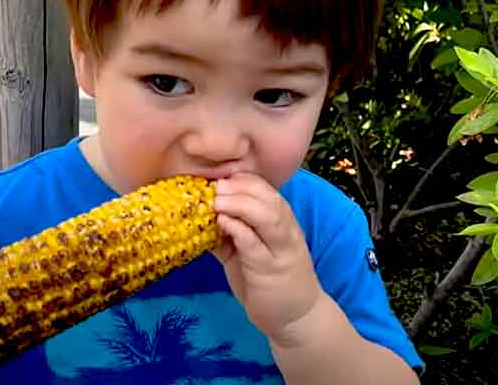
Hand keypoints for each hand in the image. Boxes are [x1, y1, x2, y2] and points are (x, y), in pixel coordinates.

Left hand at [211, 173, 323, 344]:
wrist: (297, 319)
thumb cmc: (270, 283)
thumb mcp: (246, 254)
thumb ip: (230, 236)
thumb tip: (200, 219)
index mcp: (282, 223)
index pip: (267, 191)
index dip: (244, 180)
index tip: (221, 176)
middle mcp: (286, 232)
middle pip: (269, 198)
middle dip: (241, 187)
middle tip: (216, 185)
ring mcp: (281, 251)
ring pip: (268, 217)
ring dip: (240, 204)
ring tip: (217, 200)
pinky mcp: (271, 271)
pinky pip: (256, 245)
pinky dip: (239, 230)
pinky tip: (223, 223)